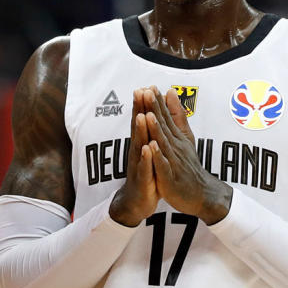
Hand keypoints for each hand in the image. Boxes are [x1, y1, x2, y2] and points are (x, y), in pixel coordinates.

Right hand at [109, 89, 158, 226]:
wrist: (137, 201)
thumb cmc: (146, 174)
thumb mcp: (150, 152)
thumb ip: (151, 133)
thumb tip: (151, 114)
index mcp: (142, 143)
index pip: (143, 121)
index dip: (144, 104)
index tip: (146, 86)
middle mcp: (137, 151)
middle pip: (138, 128)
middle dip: (139, 110)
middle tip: (139, 91)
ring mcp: (138, 165)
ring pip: (139, 145)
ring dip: (140, 131)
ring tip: (141, 116)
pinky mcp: (142, 179)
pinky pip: (144, 168)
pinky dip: (146, 158)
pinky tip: (147, 149)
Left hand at [142, 86, 231, 224]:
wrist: (200, 193)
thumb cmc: (188, 165)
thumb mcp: (185, 137)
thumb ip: (177, 115)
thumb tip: (171, 92)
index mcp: (176, 137)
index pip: (166, 117)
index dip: (157, 102)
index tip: (149, 86)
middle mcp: (175, 146)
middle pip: (164, 126)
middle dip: (155, 109)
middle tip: (147, 92)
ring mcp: (173, 161)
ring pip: (163, 143)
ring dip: (156, 129)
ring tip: (148, 115)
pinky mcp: (170, 177)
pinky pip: (163, 166)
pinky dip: (158, 156)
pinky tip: (152, 146)